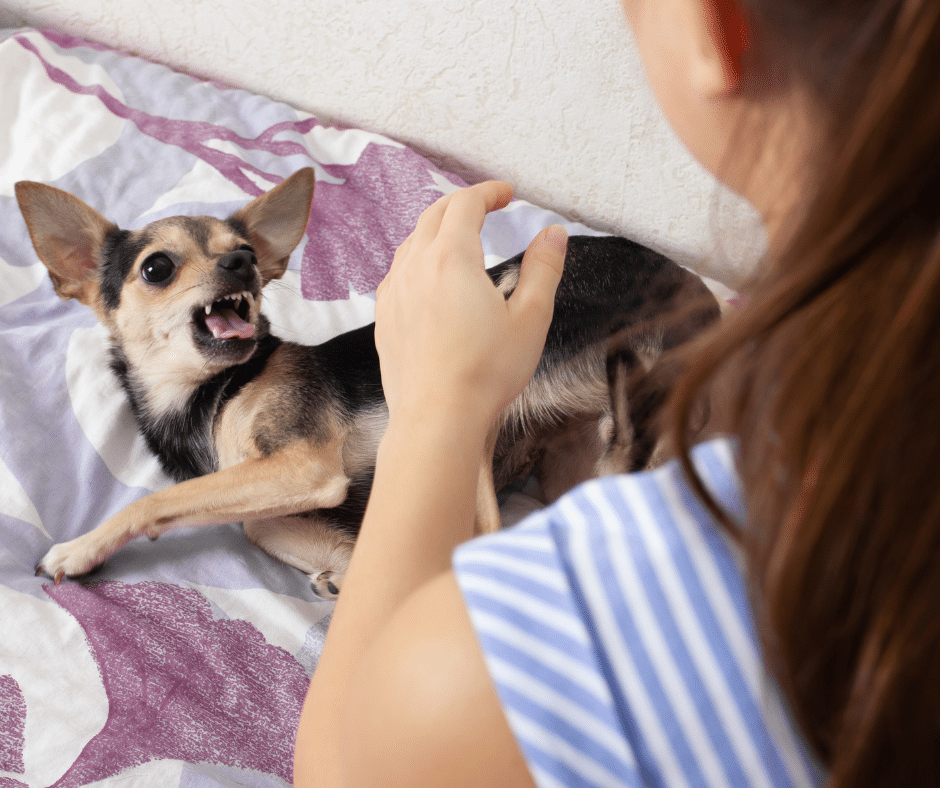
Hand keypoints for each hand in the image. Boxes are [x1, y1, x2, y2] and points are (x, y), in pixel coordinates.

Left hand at [375, 181, 566, 430]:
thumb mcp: (530, 318)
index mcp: (451, 259)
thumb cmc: (485, 374)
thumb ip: (543, 269)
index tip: (506, 193)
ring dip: (436, 229)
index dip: (488, 192)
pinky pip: (397, 272)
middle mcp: (415, 268)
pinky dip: (416, 259)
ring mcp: (394, 293)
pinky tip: (429, 277)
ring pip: (411, 242)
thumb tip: (553, 234)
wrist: (437, 419)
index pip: (466, 204)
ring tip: (459, 237)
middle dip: (463, 203)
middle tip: (487, 206)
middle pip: (434, 215)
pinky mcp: (384, 318)